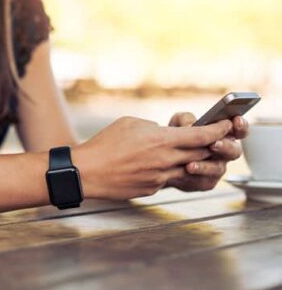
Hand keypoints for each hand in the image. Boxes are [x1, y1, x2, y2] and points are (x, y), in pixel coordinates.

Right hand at [72, 116, 232, 199]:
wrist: (87, 172)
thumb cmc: (104, 144)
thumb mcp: (130, 123)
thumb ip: (154, 127)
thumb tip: (166, 132)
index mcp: (161, 140)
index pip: (202, 136)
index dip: (219, 130)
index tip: (226, 125)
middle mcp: (165, 160)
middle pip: (202, 154)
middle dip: (210, 146)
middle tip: (212, 139)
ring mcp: (160, 178)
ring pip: (189, 170)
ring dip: (192, 161)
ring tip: (185, 153)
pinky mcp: (152, 189)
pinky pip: (169, 180)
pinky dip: (170, 171)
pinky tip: (157, 166)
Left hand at [165, 112, 248, 191]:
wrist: (161, 159)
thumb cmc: (176, 136)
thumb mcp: (178, 122)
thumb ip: (186, 119)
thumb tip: (191, 125)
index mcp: (223, 135)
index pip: (239, 131)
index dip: (241, 126)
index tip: (236, 120)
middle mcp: (224, 153)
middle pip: (234, 151)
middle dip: (225, 146)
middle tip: (214, 143)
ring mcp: (216, 168)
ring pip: (218, 168)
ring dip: (206, 165)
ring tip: (192, 163)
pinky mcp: (205, 182)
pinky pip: (204, 180)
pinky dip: (195, 175)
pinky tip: (187, 169)